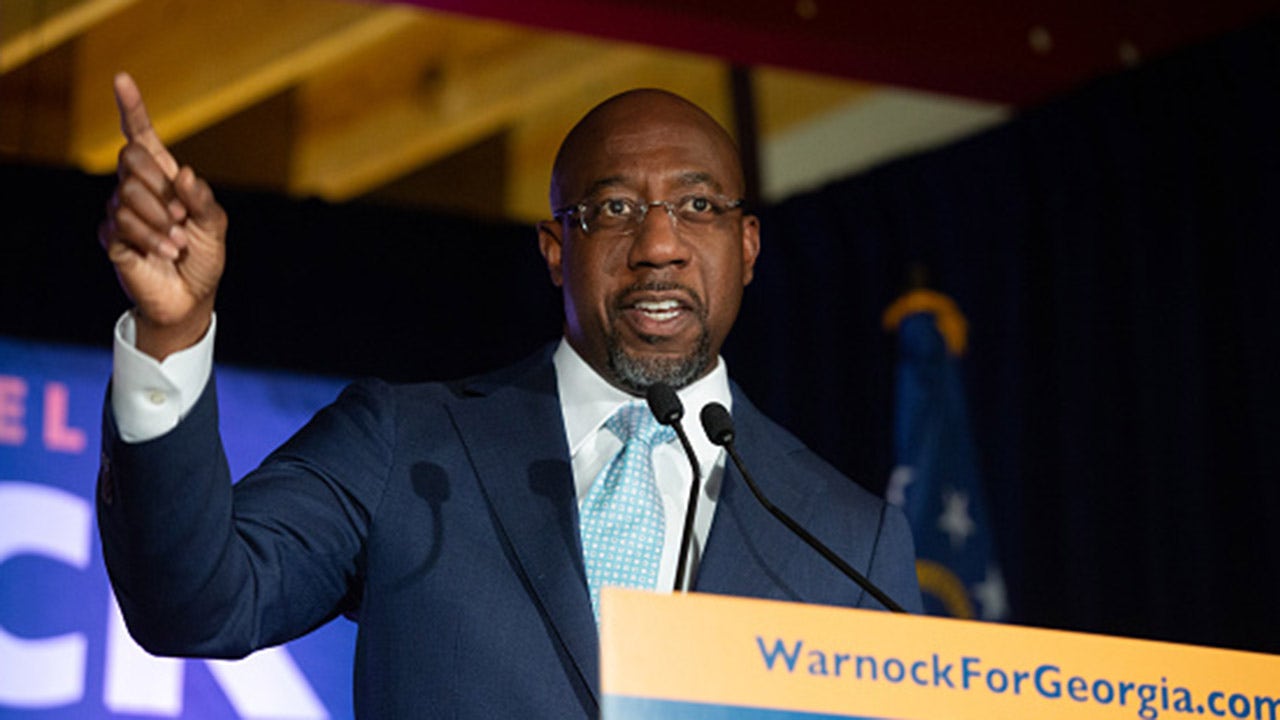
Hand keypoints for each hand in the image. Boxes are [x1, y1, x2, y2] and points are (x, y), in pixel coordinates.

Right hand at [98, 72, 226, 359]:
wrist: (190, 299)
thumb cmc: (203, 259)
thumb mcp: (216, 227)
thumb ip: (204, 200)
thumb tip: (185, 174)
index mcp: (165, 180)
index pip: (141, 137)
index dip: (132, 108)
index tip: (121, 78)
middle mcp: (138, 190)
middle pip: (130, 158)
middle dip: (159, 185)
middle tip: (180, 216)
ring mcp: (121, 211)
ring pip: (127, 193)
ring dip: (160, 221)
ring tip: (177, 244)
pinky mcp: (112, 237)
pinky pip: (123, 223)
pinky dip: (152, 238)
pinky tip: (166, 252)